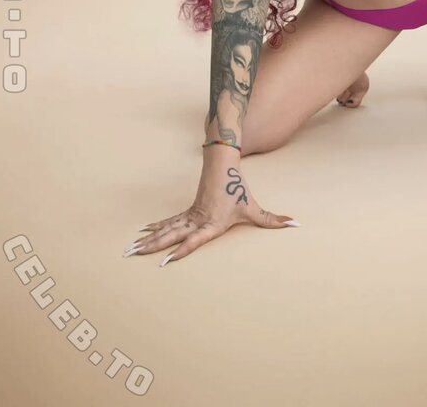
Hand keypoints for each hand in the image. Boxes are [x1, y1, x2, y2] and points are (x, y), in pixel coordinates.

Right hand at [124, 147, 299, 265]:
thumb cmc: (237, 189)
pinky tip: (143, 232)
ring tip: (131, 248)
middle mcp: (197, 221)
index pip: (193, 241)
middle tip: (132, 253)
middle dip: (152, 246)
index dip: (180, 251)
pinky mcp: (188, 210)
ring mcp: (190, 215)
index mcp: (211, 224)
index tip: (164, 261)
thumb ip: (273, 220)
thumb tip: (295, 224)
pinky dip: (157, 228)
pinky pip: (170, 221)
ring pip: (166, 229)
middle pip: (171, 235)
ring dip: (149, 239)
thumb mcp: (254, 208)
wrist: (223, 164)